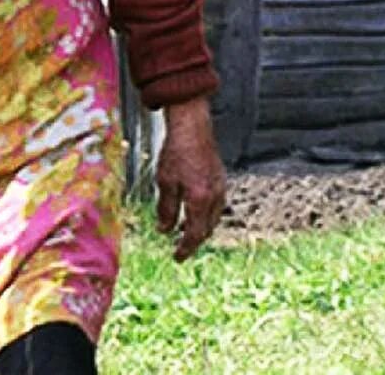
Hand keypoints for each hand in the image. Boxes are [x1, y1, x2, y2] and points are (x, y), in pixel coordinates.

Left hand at [154, 95, 225, 260]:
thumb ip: (166, 209)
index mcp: (200, 200)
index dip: (185, 249)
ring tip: (186, 231)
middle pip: (207, 229)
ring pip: (214, 218)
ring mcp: (221, 188)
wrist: (193, 127)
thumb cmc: (176, 152)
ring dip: (201, 228)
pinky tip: (196, 211)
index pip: (195, 235)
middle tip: (180, 247)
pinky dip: (206, 215)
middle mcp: (215, 197)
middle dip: (194, 241)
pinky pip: (217, 206)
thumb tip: (163, 230)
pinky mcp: (221, 180)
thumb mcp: (165, 182)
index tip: (176, 258)